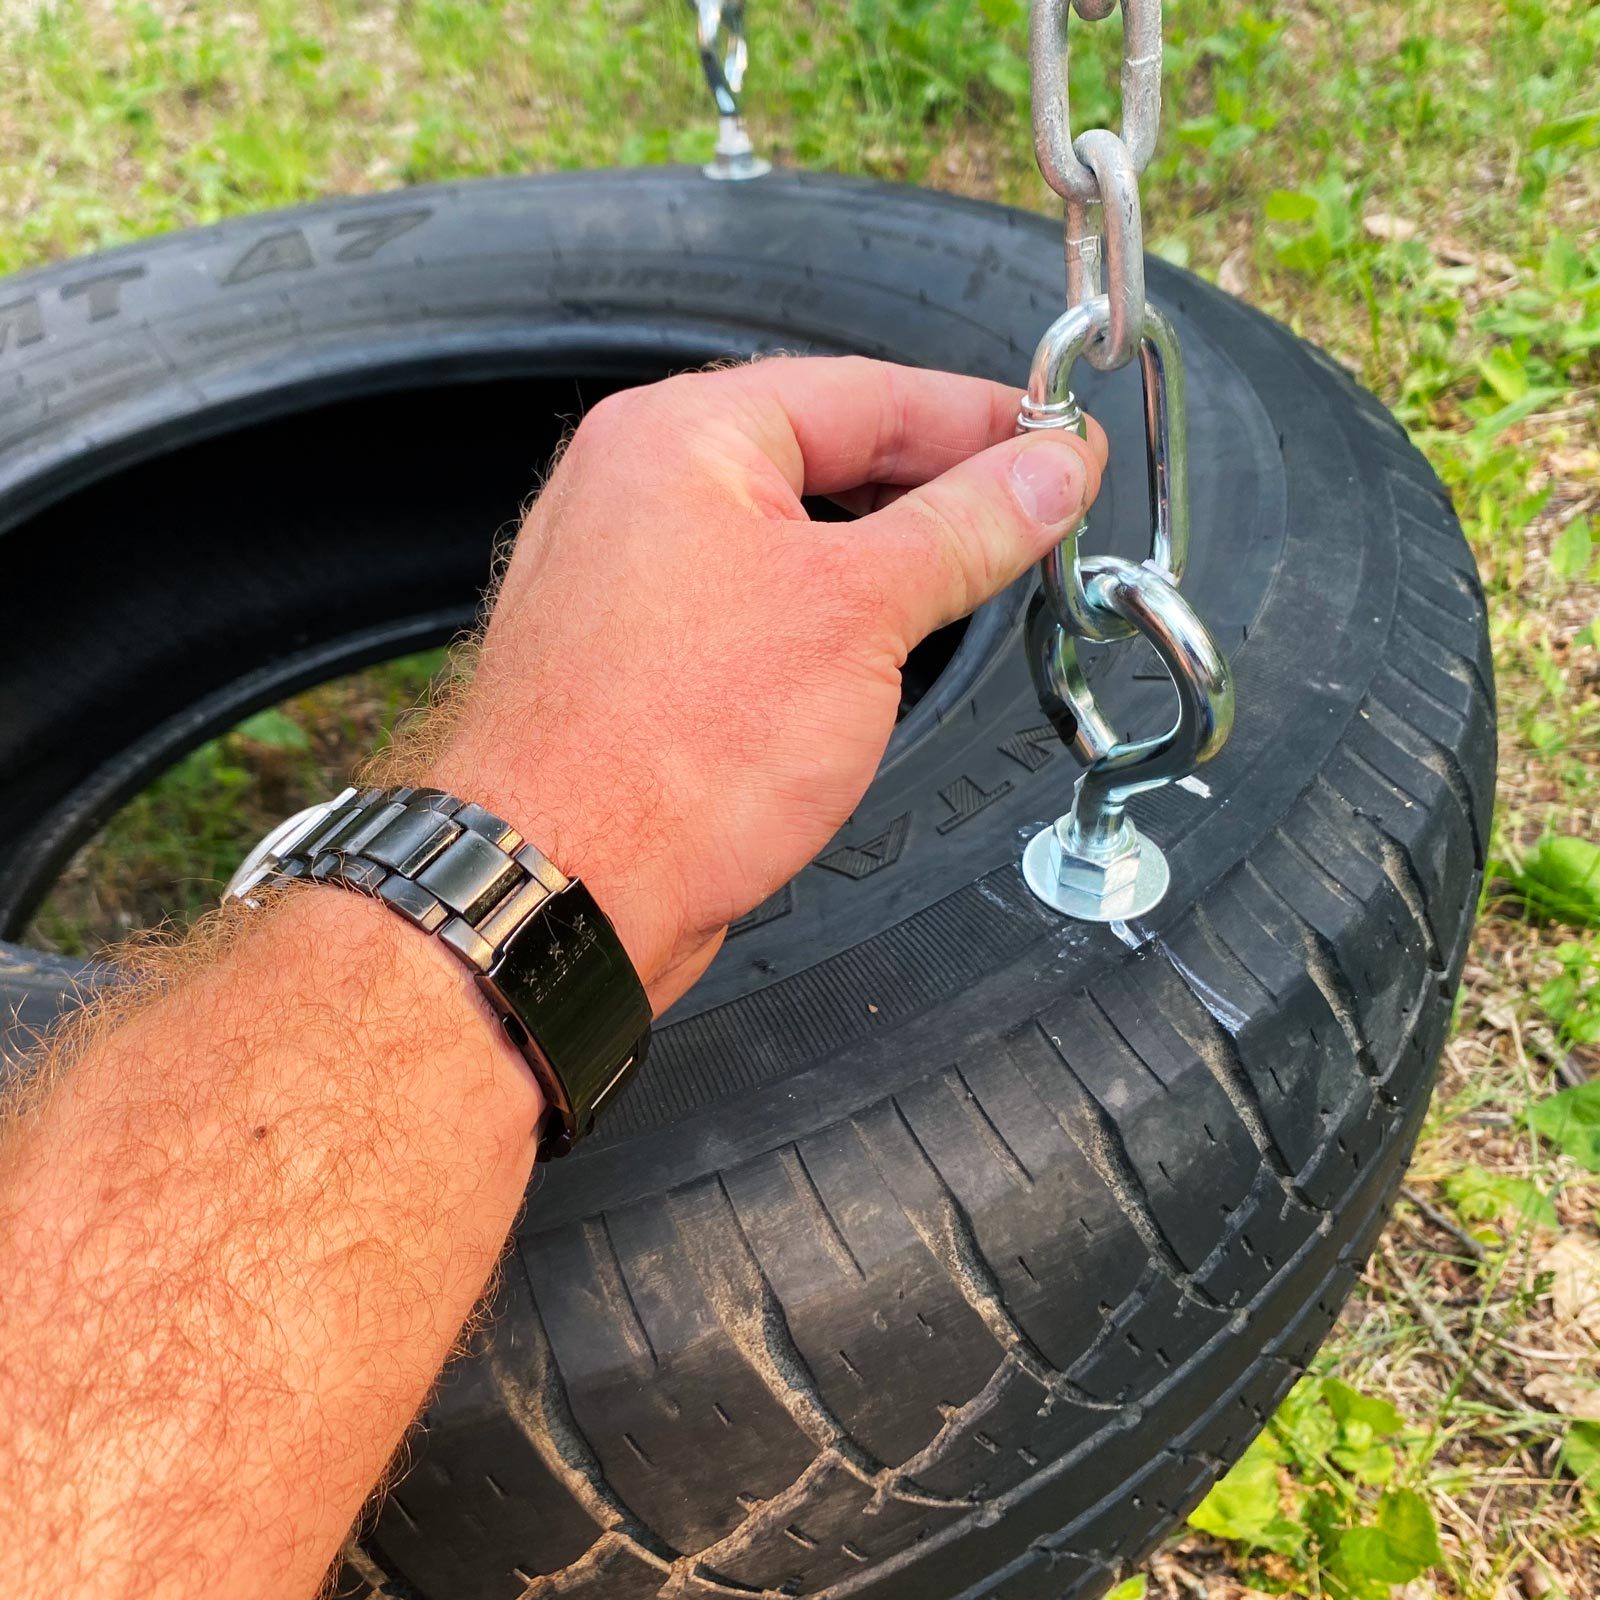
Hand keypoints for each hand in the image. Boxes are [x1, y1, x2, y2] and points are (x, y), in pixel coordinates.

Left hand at [422, 357, 1105, 1008]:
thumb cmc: (663, 753)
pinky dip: (828, 617)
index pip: (865, 392)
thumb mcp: (857, 614)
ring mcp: (633, 578)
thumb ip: (964, 529)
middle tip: (1036, 513)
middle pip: (826, 458)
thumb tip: (1046, 473)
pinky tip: (879, 651)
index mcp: (680, 438)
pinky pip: (757, 607)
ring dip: (887, 559)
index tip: (1058, 446)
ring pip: (792, 540)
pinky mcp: (639, 660)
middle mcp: (642, 492)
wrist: (559, 887)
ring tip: (975, 580)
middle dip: (939, 489)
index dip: (978, 419)